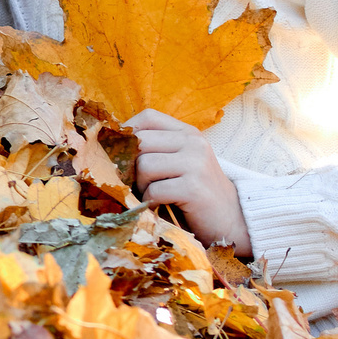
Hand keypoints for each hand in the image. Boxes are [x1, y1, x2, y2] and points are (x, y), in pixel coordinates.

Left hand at [128, 108, 251, 255]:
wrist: (232, 221)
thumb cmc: (194, 193)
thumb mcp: (176, 163)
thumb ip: (152, 150)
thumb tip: (105, 144)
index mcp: (187, 133)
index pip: (147, 117)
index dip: (127, 134)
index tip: (123, 155)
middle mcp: (194, 143)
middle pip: (139, 142)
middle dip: (131, 166)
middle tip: (140, 184)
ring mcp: (196, 163)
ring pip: (143, 166)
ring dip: (141, 186)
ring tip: (155, 195)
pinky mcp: (194, 187)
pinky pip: (154, 190)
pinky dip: (152, 202)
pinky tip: (164, 206)